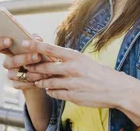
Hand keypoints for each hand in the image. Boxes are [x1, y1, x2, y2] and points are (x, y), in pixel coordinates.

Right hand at [0, 35, 52, 90]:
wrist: (43, 72)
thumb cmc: (37, 53)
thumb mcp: (37, 44)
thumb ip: (35, 39)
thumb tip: (37, 39)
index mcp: (9, 50)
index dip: (0, 43)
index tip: (10, 40)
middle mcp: (7, 62)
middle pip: (9, 62)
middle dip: (24, 58)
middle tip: (38, 56)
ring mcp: (10, 74)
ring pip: (14, 74)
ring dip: (30, 71)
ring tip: (43, 70)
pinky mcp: (16, 84)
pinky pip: (19, 84)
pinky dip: (30, 82)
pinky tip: (39, 80)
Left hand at [22, 39, 136, 108]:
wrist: (115, 88)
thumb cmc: (97, 72)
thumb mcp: (83, 60)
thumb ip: (66, 59)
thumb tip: (50, 56)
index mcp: (74, 56)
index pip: (50, 49)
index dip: (35, 45)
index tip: (24, 42)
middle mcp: (72, 69)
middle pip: (45, 67)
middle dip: (33, 67)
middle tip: (25, 67)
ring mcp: (71, 83)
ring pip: (48, 82)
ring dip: (40, 81)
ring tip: (37, 80)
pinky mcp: (72, 96)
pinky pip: (55, 93)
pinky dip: (50, 91)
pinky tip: (49, 89)